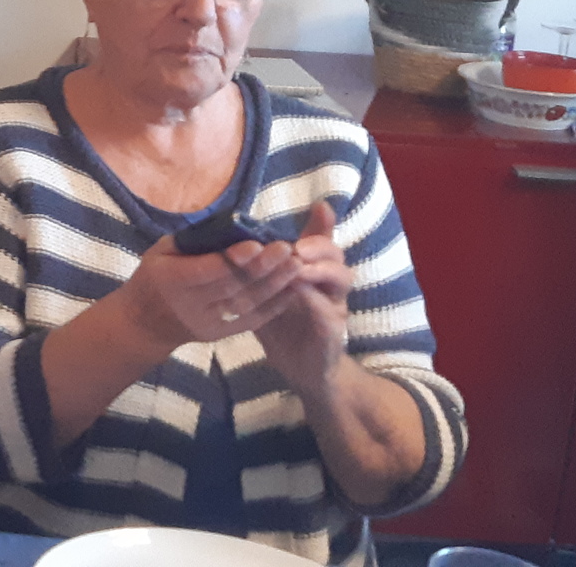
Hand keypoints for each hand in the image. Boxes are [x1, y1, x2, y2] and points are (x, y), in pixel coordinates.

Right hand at [121, 229, 303, 348]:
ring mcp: (208, 322)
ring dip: (275, 284)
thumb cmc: (152, 278)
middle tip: (288, 248)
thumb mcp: (159, 252)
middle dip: (263, 267)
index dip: (233, 259)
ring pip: (247, 303)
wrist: (144, 323)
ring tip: (297, 264)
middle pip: (233, 286)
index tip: (257, 244)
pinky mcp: (220, 334)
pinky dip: (274, 306)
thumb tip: (229, 224)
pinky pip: (252, 321)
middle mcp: (191, 304)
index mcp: (172, 280)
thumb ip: (191, 241)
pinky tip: (292, 289)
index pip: (207, 270)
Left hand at [251, 200, 355, 395]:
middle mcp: (329, 285)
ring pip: (341, 279)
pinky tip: (299, 294)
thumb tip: (234, 238)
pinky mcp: (333, 333)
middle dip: (320, 245)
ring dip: (320, 270)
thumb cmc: (283, 326)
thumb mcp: (267, 292)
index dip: (322, 225)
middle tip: (297, 245)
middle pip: (336, 255)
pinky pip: (330, 315)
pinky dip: (317, 303)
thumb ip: (259, 268)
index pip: (323, 241)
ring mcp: (334, 307)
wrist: (301, 369)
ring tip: (298, 266)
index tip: (319, 206)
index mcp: (314, 271)